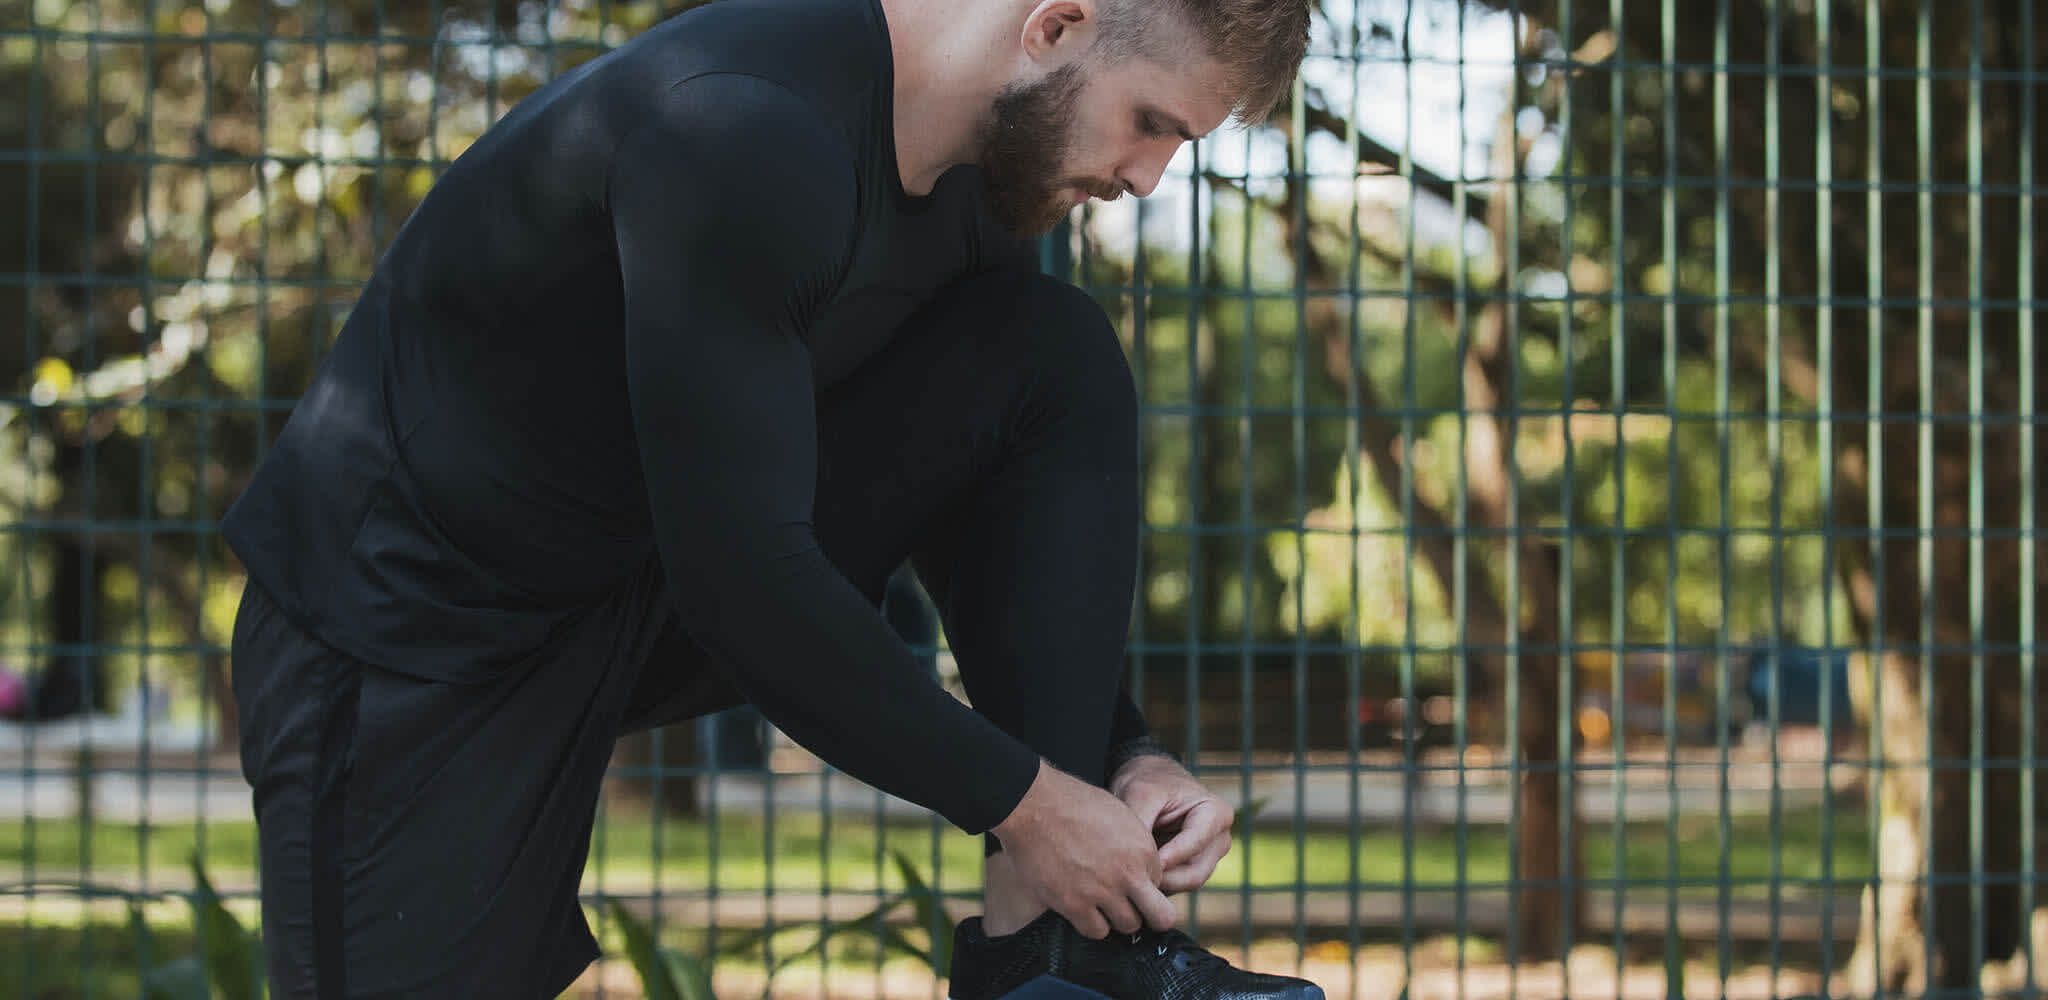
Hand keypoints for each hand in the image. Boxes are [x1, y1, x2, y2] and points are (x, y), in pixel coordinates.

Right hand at [990, 759, 1178, 938]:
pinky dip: (1092, 923)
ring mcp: (1102, 892)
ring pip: (1128, 927)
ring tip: (1102, 903)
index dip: (1145, 881)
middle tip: (1135, 908)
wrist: (1033, 805)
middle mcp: (1128, 874)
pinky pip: (1096, 931)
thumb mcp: (1118, 814)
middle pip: (1160, 916)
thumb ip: (1135, 843)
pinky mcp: (1074, 904)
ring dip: (1117, 918)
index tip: (1129, 879)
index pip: (1161, 882)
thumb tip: (1140, 865)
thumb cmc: (1071, 802)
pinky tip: (1083, 907)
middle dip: (1150, 914)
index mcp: (1142, 848)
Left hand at [1108, 755, 1232, 893]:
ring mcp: (1210, 856)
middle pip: (1194, 875)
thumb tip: (1133, 860)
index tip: (1139, 864)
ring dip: (1157, 883)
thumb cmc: (1149, 782)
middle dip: (1161, 878)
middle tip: (1130, 876)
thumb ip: (1140, 823)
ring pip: (1185, 885)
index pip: (1193, 848)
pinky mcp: (1195, 868)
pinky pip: (1177, 886)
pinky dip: (1157, 883)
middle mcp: (1220, 839)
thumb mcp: (1141, 793)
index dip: (1165, 859)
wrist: (1150, 780)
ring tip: (1129, 873)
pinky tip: (1136, 872)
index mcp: (1216, 814)